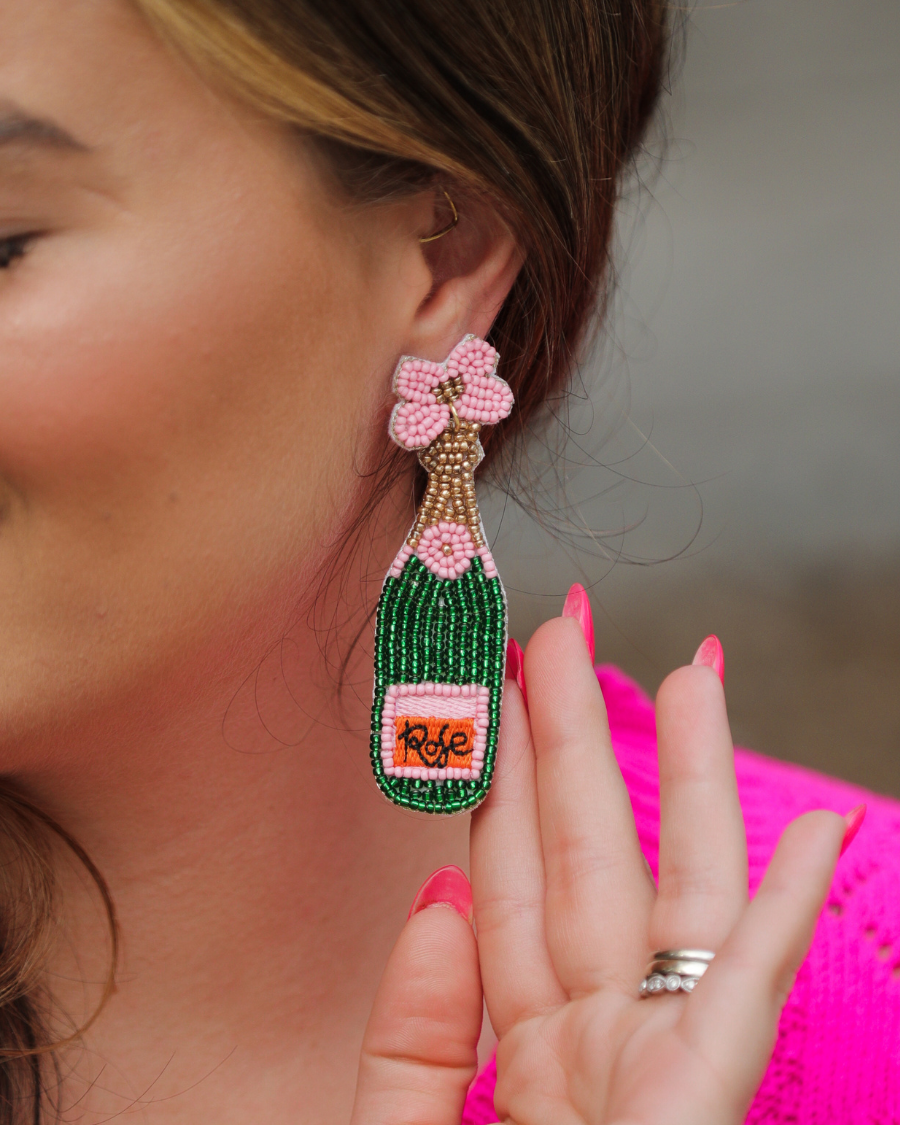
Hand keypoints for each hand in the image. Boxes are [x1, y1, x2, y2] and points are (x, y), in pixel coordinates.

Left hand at [351, 607, 849, 1124]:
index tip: (494, 690)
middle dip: (576, 731)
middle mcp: (595, 1039)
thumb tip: (437, 894)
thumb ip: (411, 1037)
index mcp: (524, 1049)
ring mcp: (656, 1061)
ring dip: (694, 776)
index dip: (504, 776)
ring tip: (697, 671)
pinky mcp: (705, 1096)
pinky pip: (750, 980)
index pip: (510, 881)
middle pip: (589, 850)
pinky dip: (790, 901)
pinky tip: (826, 827)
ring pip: (683, 887)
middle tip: (566, 630)